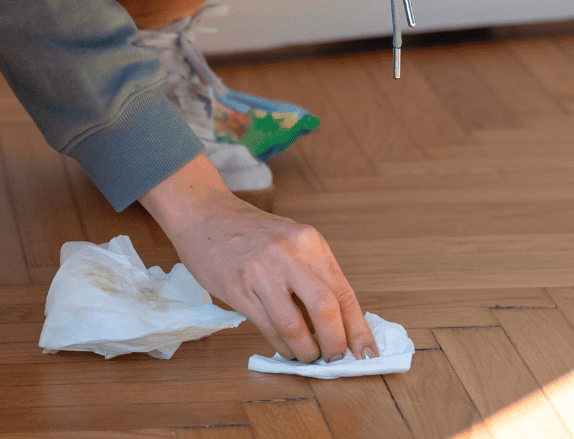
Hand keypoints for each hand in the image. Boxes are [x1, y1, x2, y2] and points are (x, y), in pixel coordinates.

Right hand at [140, 154, 377, 362]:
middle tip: (334, 358)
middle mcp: (288, 253)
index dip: (359, 329)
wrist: (205, 214)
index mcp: (309, 241)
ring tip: (307, 356)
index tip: (368, 355)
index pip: (344, 291)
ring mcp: (261, 271)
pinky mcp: (238, 289)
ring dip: (306, 351)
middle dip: (335, 344)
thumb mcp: (291, 241)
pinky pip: (268, 328)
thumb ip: (314, 276)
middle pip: (325, 308)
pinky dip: (282, 346)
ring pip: (295, 326)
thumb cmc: (252, 232)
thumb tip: (341, 324)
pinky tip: (285, 347)